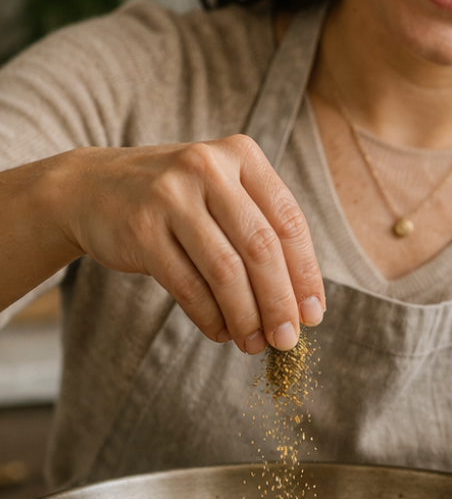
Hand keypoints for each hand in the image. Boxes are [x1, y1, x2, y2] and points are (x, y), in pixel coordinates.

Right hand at [57, 136, 324, 351]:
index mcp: (242, 155)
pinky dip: (209, 316)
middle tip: (288, 340)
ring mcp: (170, 196)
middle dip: (279, 301)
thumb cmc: (178, 200)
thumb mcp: (223, 193)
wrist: (91, 187)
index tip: (314, 313)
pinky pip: (186, 285)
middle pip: (261, 247)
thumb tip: (300, 304)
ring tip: (255, 344)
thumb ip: (262, 232)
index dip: (306, 273)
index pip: (288, 221)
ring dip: (245, 316)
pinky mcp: (140, 228)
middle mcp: (208, 168)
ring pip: (225, 270)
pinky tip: (221, 332)